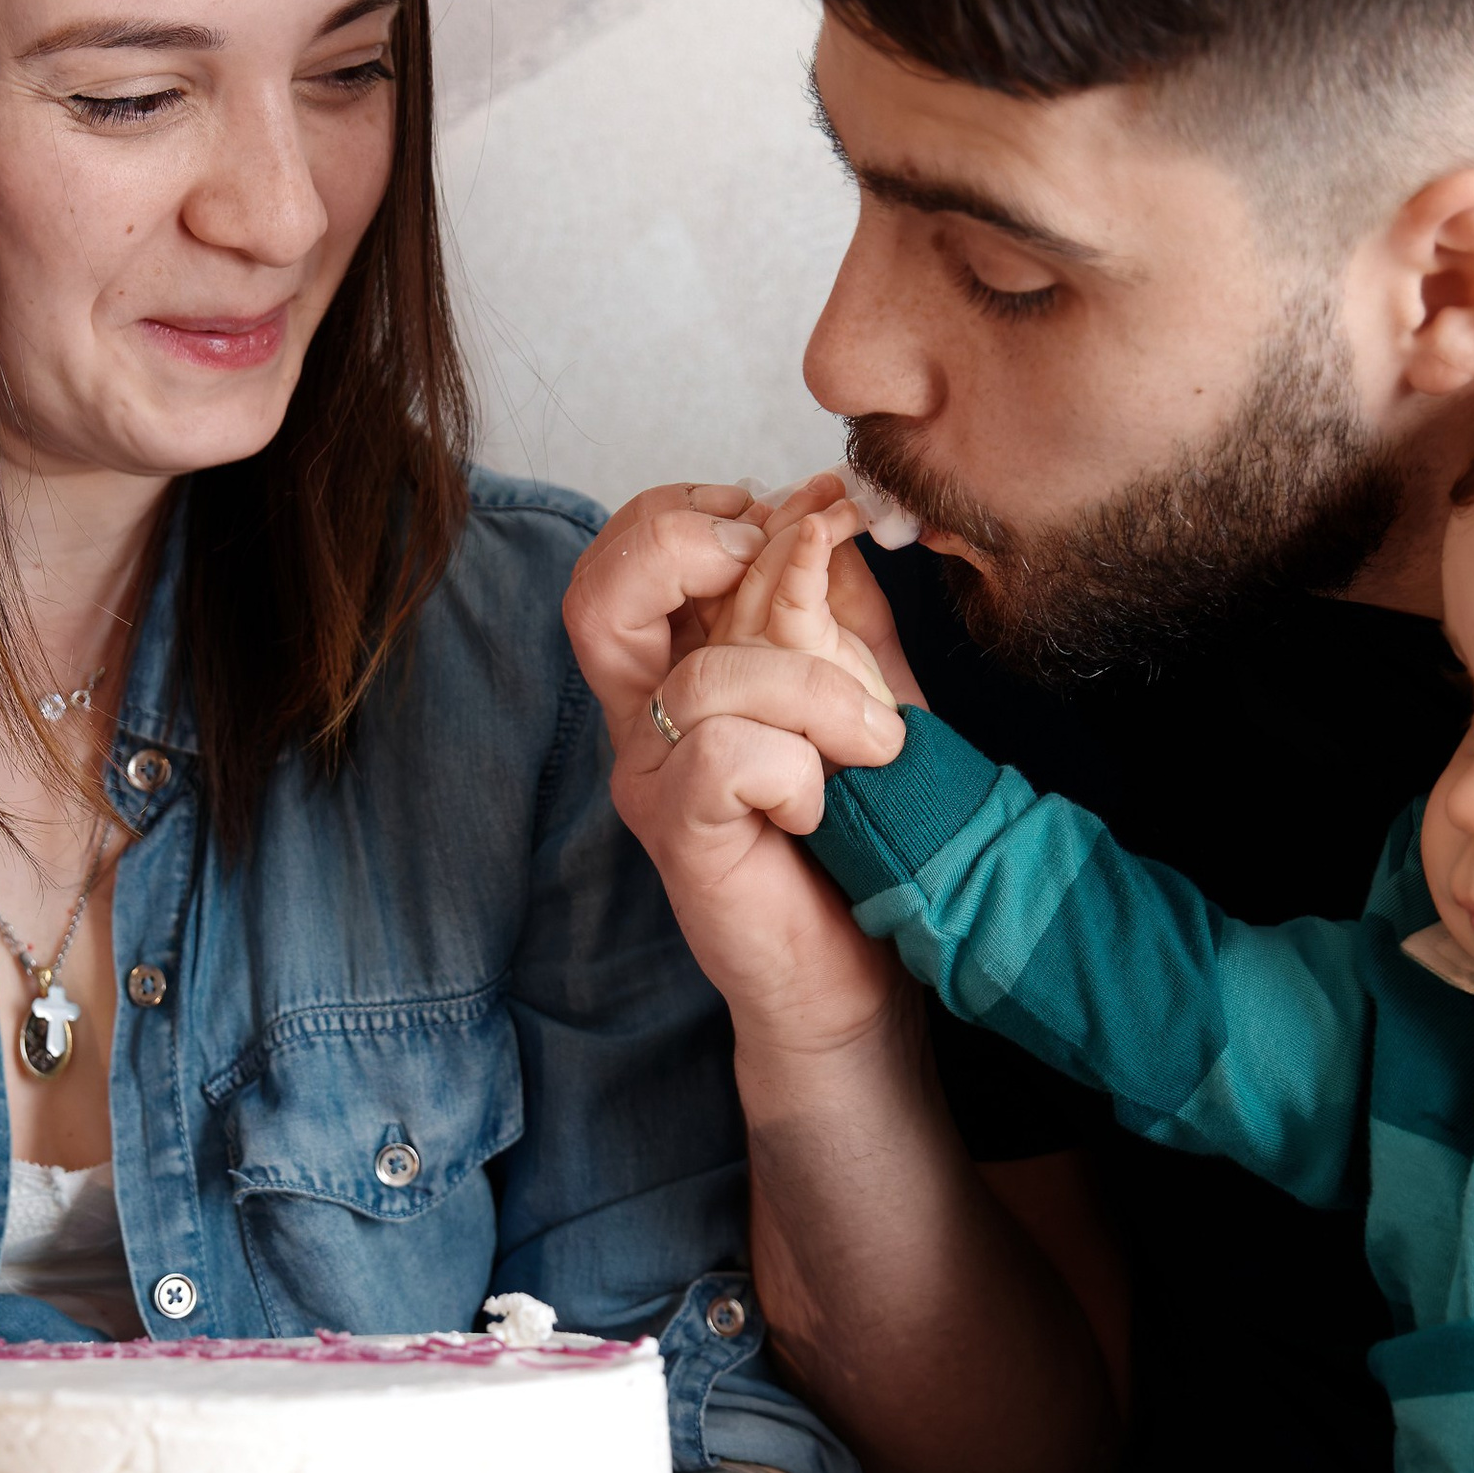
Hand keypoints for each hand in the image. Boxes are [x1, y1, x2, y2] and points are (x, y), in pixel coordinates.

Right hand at [564, 480, 908, 1053]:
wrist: (857, 966)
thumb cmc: (858, 829)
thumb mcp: (860, 683)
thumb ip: (835, 599)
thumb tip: (823, 506)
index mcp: (676, 666)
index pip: (630, 551)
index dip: (699, 510)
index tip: (798, 520)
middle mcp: (643, 716)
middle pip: (599, 590)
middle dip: (693, 550)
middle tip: (782, 569)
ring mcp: (650, 777)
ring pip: (709, 679)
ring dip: (817, 694)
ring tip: (874, 747)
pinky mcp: (676, 834)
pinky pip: (726, 755)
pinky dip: (797, 769)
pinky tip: (819, 808)